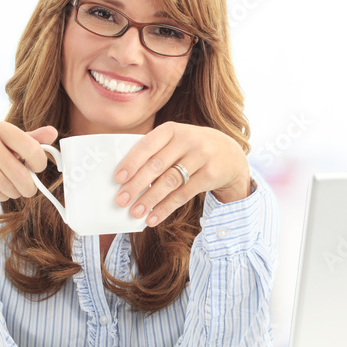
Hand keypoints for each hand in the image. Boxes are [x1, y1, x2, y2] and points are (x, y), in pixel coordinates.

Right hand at [0, 122, 58, 210]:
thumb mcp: (6, 140)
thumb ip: (30, 138)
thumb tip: (53, 132)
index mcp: (0, 128)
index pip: (31, 147)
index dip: (39, 163)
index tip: (36, 169)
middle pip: (18, 172)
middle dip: (28, 186)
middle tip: (28, 190)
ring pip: (4, 184)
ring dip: (13, 192)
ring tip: (12, 190)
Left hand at [114, 122, 250, 226]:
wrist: (229, 153)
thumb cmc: (191, 148)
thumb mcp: (175, 141)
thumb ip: (154, 152)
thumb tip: (125, 180)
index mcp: (172, 129)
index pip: (147, 145)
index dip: (132, 162)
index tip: (118, 178)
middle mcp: (187, 140)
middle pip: (157, 165)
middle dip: (136, 185)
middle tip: (121, 200)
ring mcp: (201, 157)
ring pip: (170, 181)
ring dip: (150, 199)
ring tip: (135, 212)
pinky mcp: (209, 175)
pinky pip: (183, 194)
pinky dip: (166, 208)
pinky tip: (153, 217)